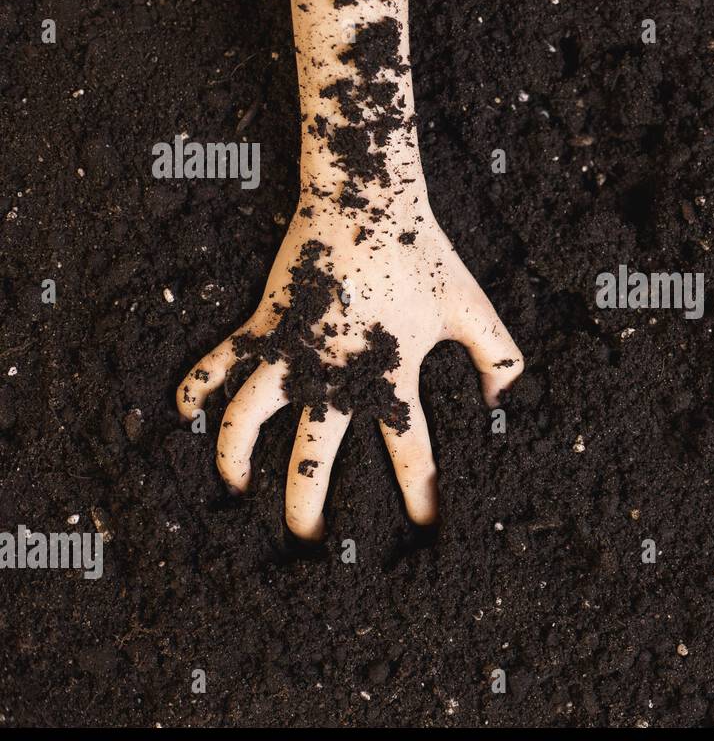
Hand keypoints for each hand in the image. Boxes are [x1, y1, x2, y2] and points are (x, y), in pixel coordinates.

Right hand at [176, 156, 522, 539]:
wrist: (367, 198)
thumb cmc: (425, 253)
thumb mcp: (472, 307)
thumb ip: (498, 357)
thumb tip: (503, 404)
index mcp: (390, 375)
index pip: (410, 448)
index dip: (421, 490)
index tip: (426, 525)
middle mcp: (334, 374)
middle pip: (313, 456)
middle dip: (309, 506)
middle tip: (310, 542)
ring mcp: (292, 351)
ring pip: (248, 420)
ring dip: (236, 459)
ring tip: (236, 491)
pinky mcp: (264, 323)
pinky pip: (219, 360)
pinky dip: (196, 386)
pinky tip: (184, 414)